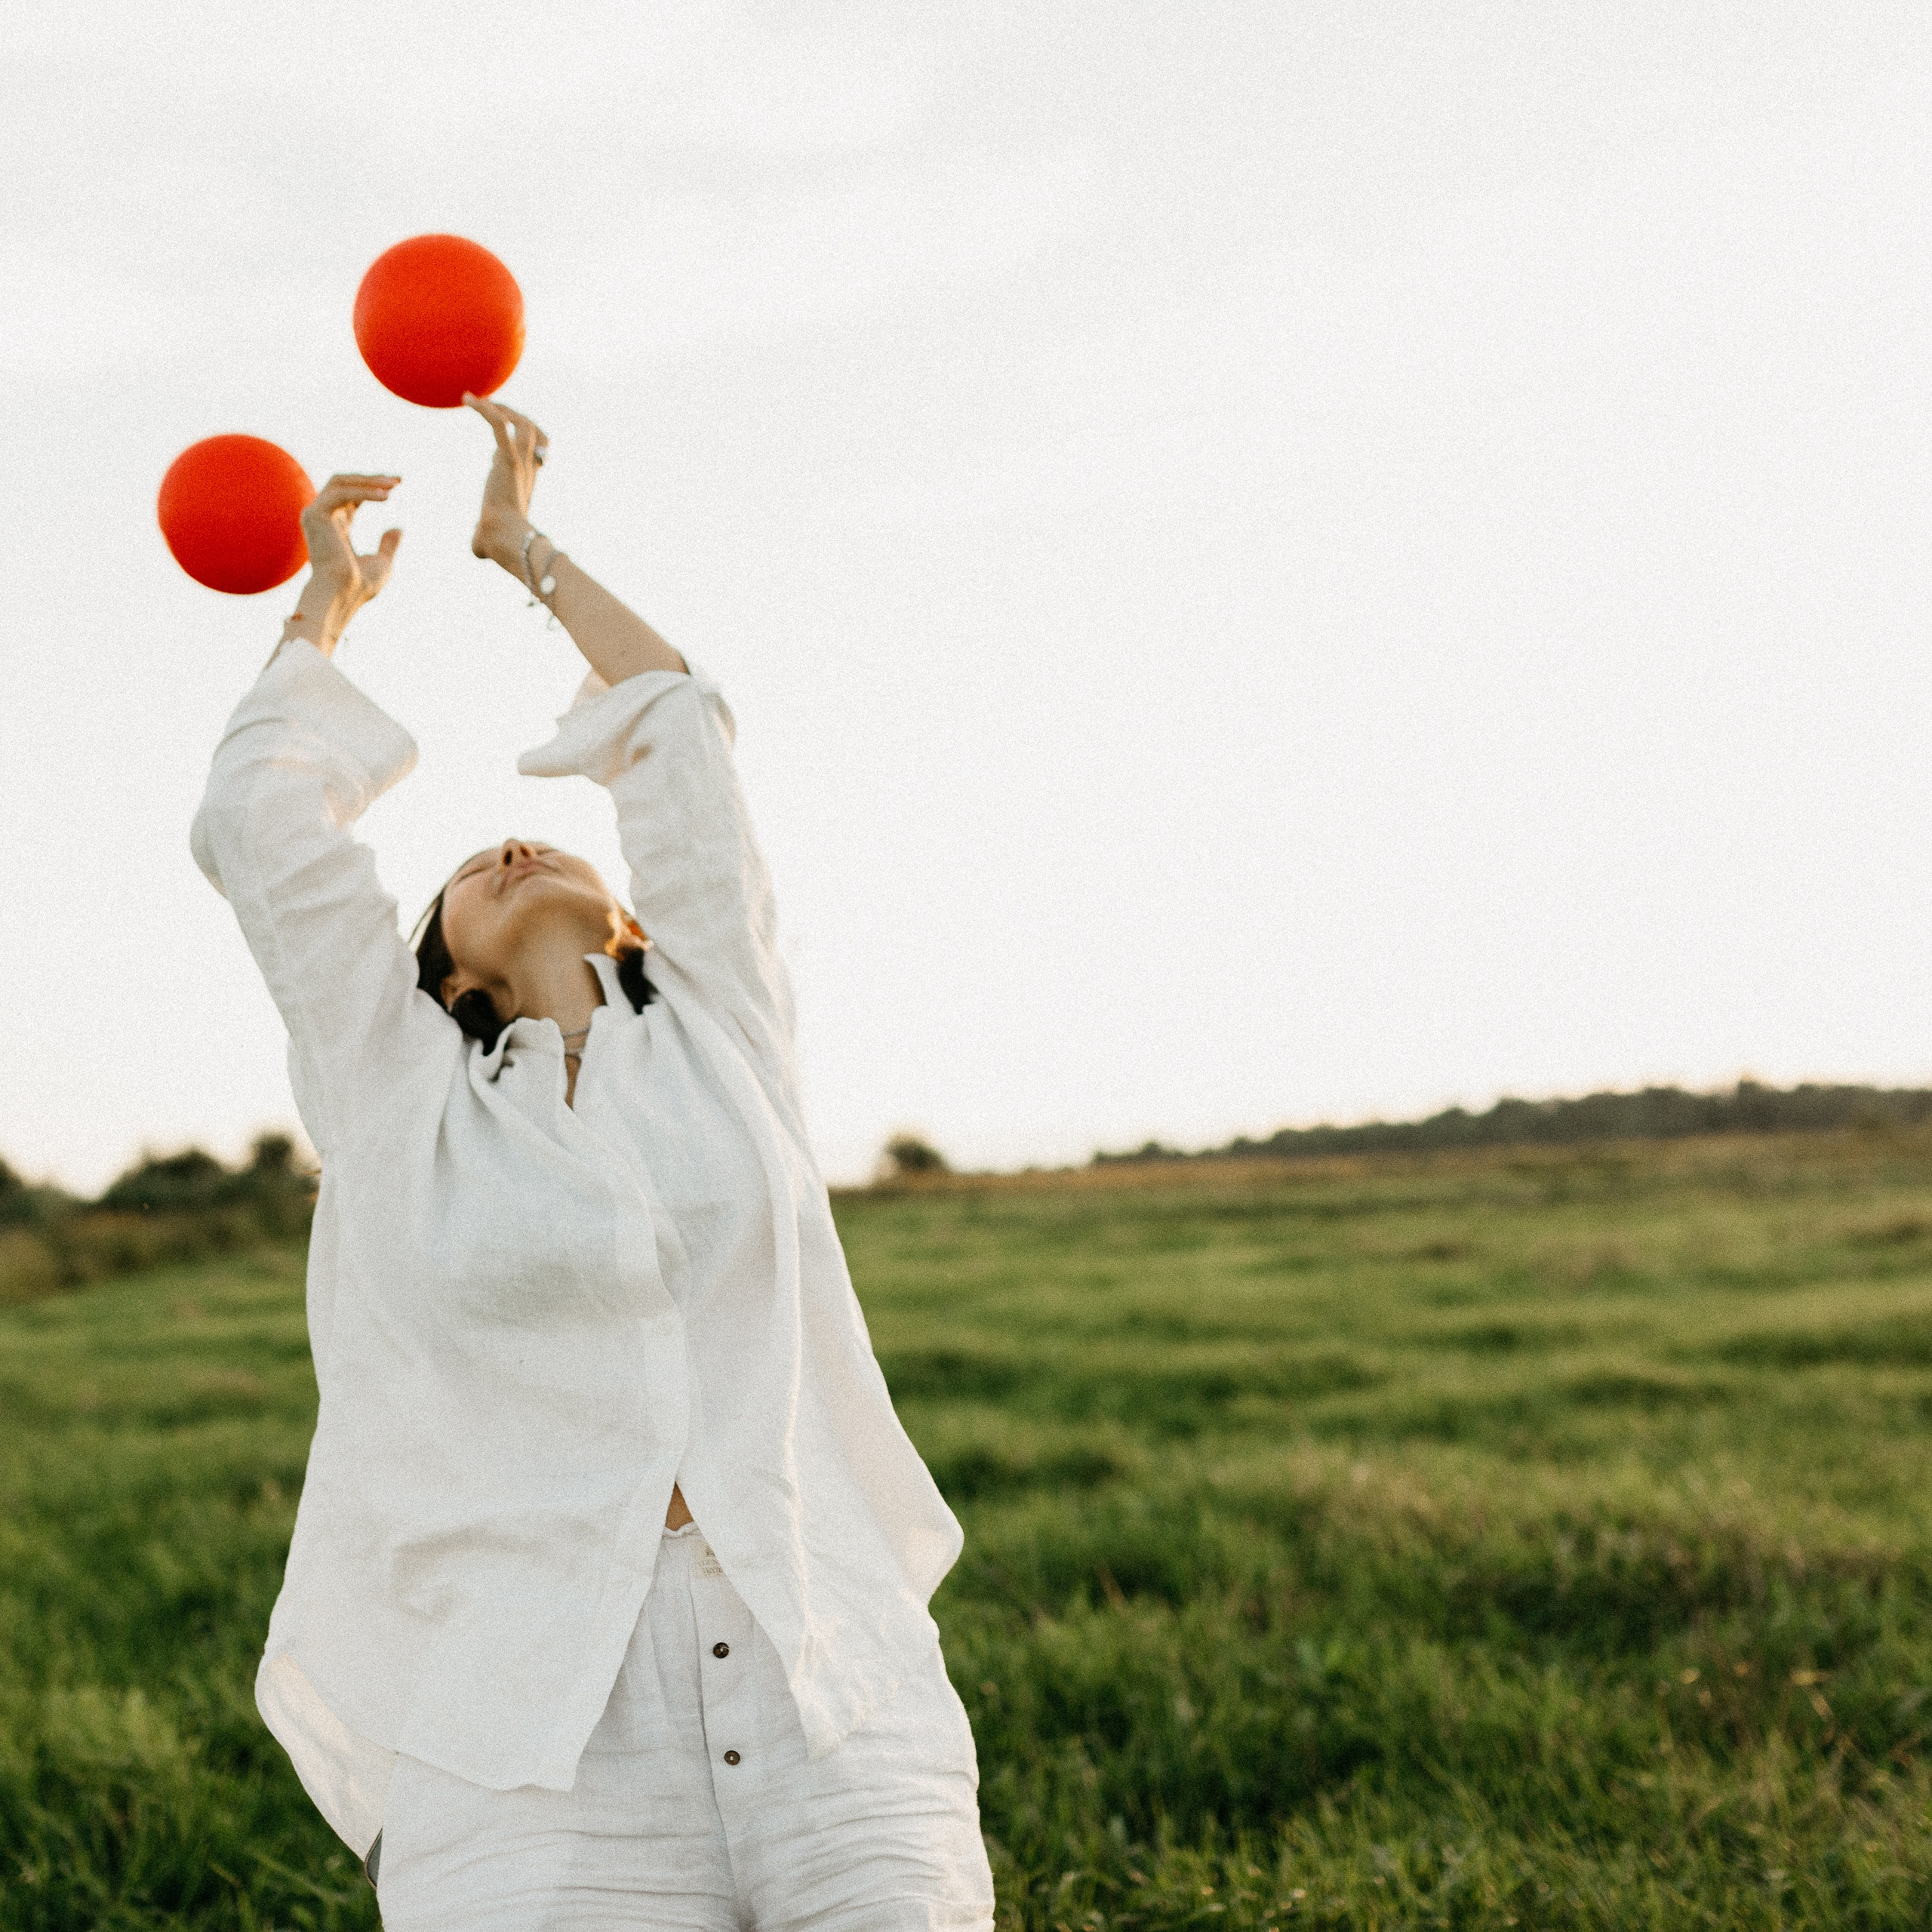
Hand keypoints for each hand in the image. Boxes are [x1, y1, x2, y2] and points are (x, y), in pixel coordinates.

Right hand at [287, 474, 402, 651]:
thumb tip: (398, 528)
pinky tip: (386, 497)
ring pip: (341, 482)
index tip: (397, 484)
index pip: (351, 496)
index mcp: (335, 527)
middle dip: (371, 478)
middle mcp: (322, 517)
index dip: (372, 487)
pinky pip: (342, 492)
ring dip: (369, 481)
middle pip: (344, 483)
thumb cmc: (360, 586)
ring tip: (395, 485)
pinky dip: (364, 491)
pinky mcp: (315, 514)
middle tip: (398, 480)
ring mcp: (315, 514)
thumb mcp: (381, 563)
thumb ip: (388, 545)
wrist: (343, 594)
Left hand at [466, 394, 548, 574]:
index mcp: (525, 483)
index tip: (497, 436)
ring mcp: (520, 464)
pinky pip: (500, 427)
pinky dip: (486, 410)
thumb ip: (483, 538)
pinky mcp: (507, 461)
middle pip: (532, 431)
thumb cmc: (498, 545)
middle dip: (515, 416)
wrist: (505, 541)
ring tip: (477, 401)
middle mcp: (527, 470)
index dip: (518, 439)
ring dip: (503, 409)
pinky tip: (468, 400)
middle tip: (492, 406)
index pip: (529, 451)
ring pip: (522, 424)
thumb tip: (477, 551)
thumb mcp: (491, 536)